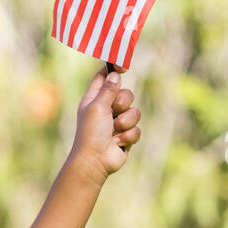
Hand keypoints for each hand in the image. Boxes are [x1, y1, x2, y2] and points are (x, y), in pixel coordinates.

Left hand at [67, 65, 141, 186]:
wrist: (95, 161)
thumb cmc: (91, 134)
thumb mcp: (97, 107)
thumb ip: (108, 90)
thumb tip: (114, 74)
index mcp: (94, 100)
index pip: (104, 78)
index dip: (113, 71)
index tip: (123, 66)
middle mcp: (105, 109)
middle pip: (125, 93)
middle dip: (124, 102)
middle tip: (114, 110)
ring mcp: (116, 122)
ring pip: (135, 111)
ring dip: (126, 122)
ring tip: (114, 131)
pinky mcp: (126, 135)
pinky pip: (137, 128)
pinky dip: (128, 136)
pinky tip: (118, 143)